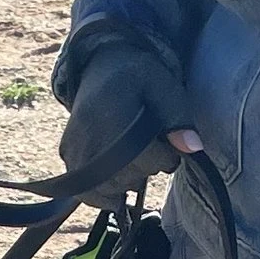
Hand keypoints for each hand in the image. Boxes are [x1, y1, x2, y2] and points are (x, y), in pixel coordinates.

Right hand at [58, 36, 191, 205]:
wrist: (103, 66)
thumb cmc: (138, 77)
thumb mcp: (165, 88)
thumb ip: (179, 118)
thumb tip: (192, 149)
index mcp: (113, 116)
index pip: (150, 158)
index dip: (168, 155)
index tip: (167, 141)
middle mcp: (89, 135)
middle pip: (130, 177)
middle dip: (147, 166)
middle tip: (148, 143)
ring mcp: (74, 149)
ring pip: (111, 189)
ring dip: (129, 179)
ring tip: (132, 153)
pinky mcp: (67, 156)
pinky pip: (87, 193)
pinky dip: (106, 193)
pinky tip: (118, 176)